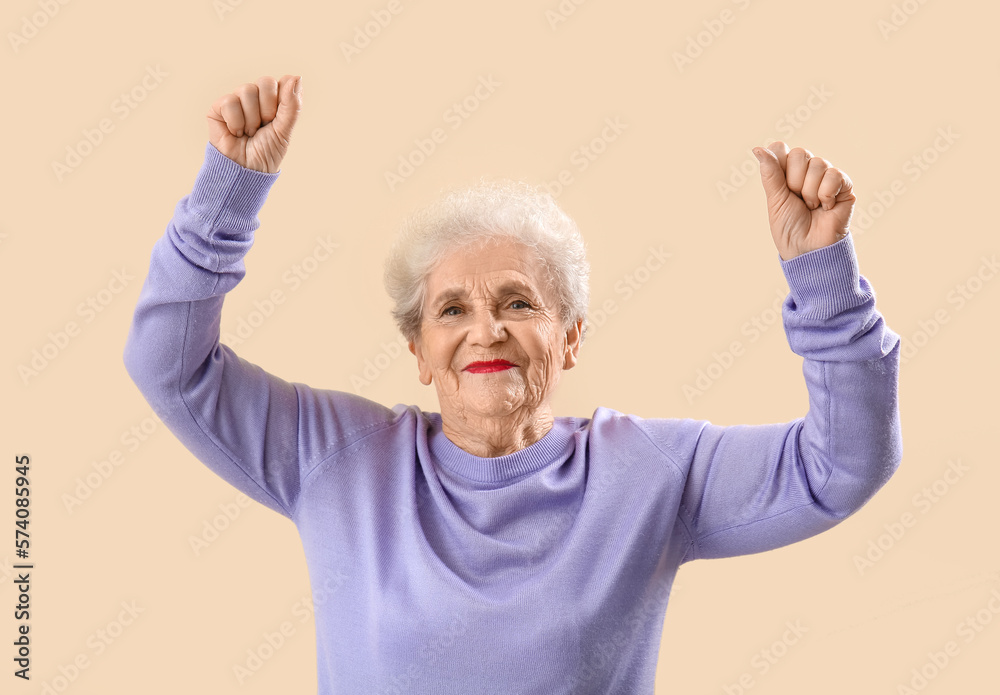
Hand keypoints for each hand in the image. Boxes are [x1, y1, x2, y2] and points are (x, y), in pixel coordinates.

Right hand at [206, 74, 301, 172]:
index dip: (282, 100)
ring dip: (251, 119)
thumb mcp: (284, 130)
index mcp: (273, 101)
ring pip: (247, 90)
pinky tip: (235, 133)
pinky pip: (230, 101)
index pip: (282, 83)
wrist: (246, 171)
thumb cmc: (266, 153)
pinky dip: (235, 122)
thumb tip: (297, 77)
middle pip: (265, 82)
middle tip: (263, 126)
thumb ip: (292, 104)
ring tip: (248, 133)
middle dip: (267, 109)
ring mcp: (236, 101)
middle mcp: (255, 98)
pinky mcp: (218, 108)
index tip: (277, 120)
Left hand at [752, 141, 855, 260]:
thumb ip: (770, 173)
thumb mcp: (775, 200)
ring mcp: (826, 177)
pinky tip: (826, 207)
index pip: (781, 149)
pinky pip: (834, 175)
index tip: (781, 188)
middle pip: (800, 154)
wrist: (808, 249)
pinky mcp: (844, 186)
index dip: (779, 166)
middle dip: (795, 182)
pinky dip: (826, 194)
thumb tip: (758, 148)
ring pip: (818, 164)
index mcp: (787, 172)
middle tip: (798, 201)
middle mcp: (807, 171)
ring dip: (810, 192)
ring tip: (811, 207)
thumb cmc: (789, 228)